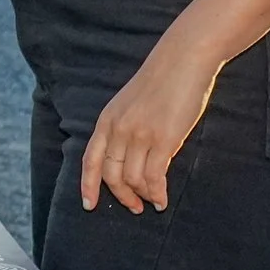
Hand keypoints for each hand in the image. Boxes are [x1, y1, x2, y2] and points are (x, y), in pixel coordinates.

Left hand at [81, 35, 219, 213]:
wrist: (182, 61)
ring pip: (132, 179)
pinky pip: (155, 176)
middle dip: (121, 196)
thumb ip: (123, 127)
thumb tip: (126, 156)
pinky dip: (157, 193)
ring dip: (142, 196)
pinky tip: (163, 199)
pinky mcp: (164, 140)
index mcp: (106, 120)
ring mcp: (140, 135)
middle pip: (110, 175)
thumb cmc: (159, 83)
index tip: (89, 205)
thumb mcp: (128, 104)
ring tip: (152, 203)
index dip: (88, 185)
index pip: (90, 160)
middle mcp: (118, 130)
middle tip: (134, 207)